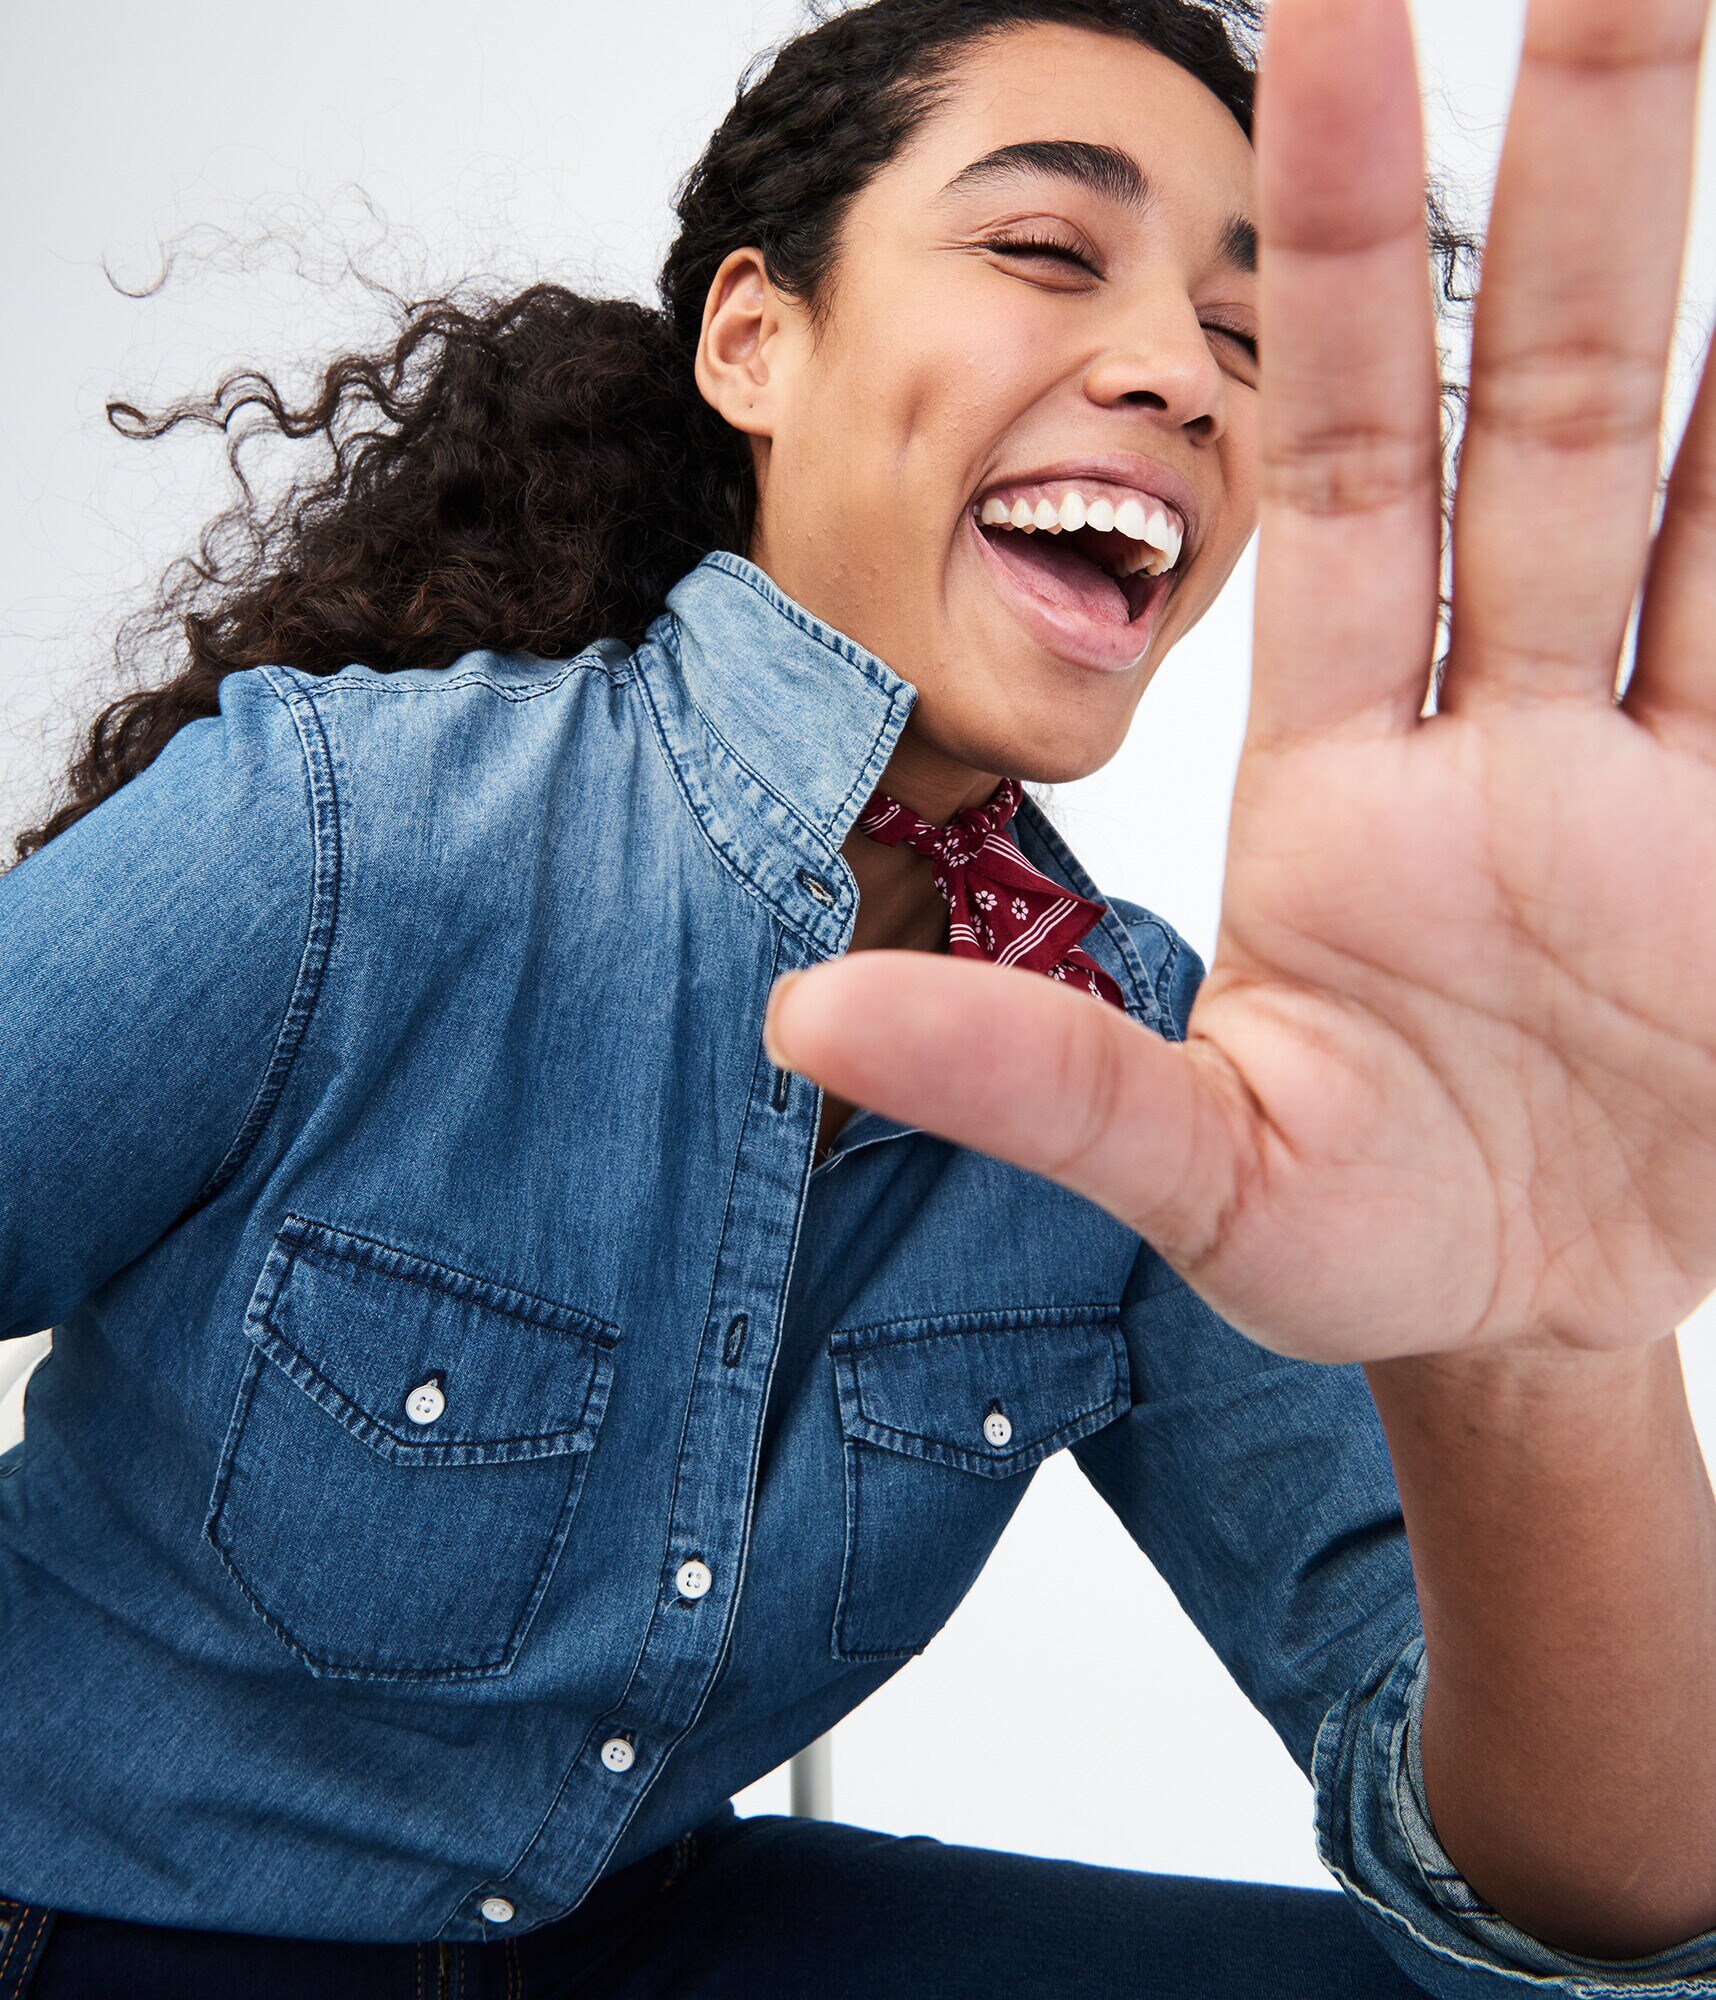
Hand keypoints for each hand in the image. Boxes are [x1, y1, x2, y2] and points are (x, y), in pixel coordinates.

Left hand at [763, 0, 1715, 1364]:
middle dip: (1567, 179)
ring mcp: (1628, 769)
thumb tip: (796, 1013)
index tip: (1322, 28)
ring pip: (1683, 477)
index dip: (1331, 268)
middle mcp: (1485, 730)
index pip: (1333, 470)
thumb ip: (1024, 1080)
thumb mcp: (1185, 1176)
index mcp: (1331, 780)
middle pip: (1533, 413)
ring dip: (1708, 277)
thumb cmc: (1345, 1247)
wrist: (1513, 1321)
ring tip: (1687, 28)